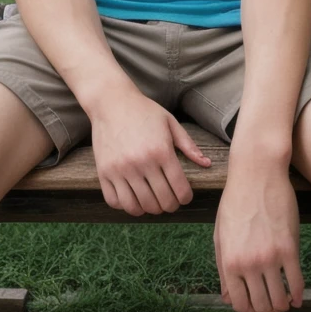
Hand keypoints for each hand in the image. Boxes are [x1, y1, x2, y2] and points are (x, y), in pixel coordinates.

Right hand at [90, 89, 211, 216]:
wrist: (111, 101)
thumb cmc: (143, 111)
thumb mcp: (170, 122)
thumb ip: (188, 145)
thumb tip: (206, 164)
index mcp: (161, 151)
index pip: (179, 189)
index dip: (185, 198)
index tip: (184, 197)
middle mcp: (141, 163)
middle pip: (161, 201)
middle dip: (170, 206)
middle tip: (170, 201)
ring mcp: (120, 169)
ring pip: (138, 207)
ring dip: (149, 209)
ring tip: (153, 201)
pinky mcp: (104, 172)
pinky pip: (115, 201)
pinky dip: (126, 205)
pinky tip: (133, 197)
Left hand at [214, 169, 303, 311]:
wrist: (256, 173)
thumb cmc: (236, 200)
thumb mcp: (221, 233)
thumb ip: (223, 267)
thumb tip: (228, 298)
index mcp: (229, 261)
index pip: (239, 303)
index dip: (248, 310)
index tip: (254, 306)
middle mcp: (249, 263)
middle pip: (261, 306)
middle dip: (266, 310)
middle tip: (270, 304)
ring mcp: (270, 257)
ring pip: (279, 300)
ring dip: (281, 305)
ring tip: (282, 300)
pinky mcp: (290, 248)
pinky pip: (296, 284)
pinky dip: (297, 295)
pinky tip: (296, 295)